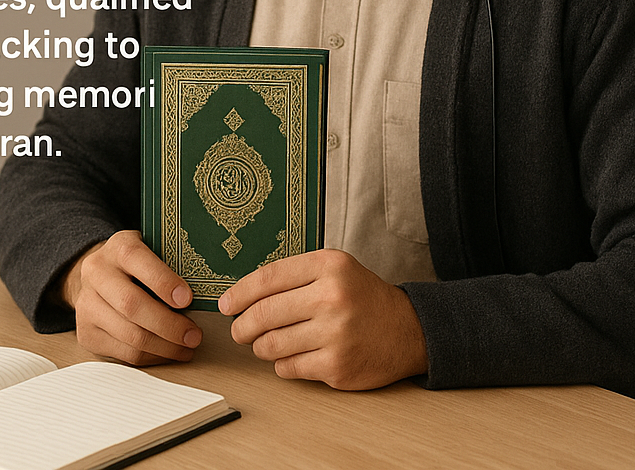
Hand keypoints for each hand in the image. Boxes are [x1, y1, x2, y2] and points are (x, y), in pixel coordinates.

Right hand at [60, 230, 202, 364]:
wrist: (98, 277)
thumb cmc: (137, 266)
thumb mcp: (152, 251)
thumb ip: (171, 263)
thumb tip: (206, 290)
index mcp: (118, 247)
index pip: (137, 260)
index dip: (163, 281)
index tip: (187, 299)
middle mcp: (96, 273)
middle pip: (132, 305)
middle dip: (168, 325)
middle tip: (194, 335)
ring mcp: (86, 304)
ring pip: (129, 334)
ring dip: (164, 346)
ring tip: (187, 347)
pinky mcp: (86, 333)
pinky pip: (124, 352)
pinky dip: (152, 356)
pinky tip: (168, 352)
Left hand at [217, 248, 428, 389]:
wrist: (408, 330)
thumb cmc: (363, 298)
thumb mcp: (336, 270)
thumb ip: (295, 275)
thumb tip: (243, 294)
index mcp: (329, 267)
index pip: (267, 278)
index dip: (239, 293)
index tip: (226, 304)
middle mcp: (331, 298)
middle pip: (263, 314)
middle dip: (242, 325)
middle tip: (239, 330)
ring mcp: (335, 334)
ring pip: (270, 345)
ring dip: (261, 346)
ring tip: (266, 343)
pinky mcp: (336, 366)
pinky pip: (288, 368)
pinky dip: (283, 364)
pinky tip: (292, 356)